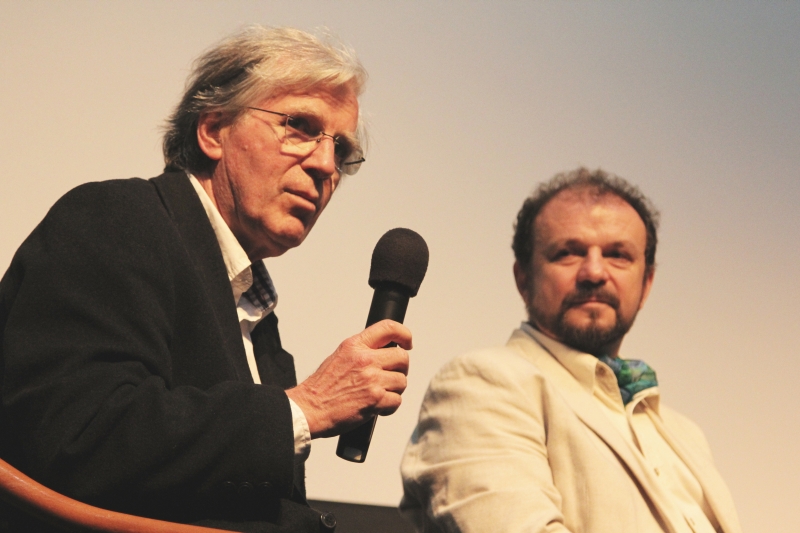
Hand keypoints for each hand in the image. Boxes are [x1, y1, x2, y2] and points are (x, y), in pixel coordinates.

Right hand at [285, 319, 411, 438]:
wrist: (309, 408)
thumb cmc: (322, 387)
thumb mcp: (339, 356)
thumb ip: (361, 351)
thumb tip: (383, 351)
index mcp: (355, 345)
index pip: (388, 328)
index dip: (404, 334)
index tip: (407, 343)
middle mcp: (365, 360)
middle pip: (402, 357)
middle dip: (401, 368)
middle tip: (391, 375)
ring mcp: (372, 379)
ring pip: (402, 381)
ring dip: (394, 389)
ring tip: (378, 393)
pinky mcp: (375, 400)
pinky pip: (397, 401)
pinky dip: (389, 406)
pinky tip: (377, 406)